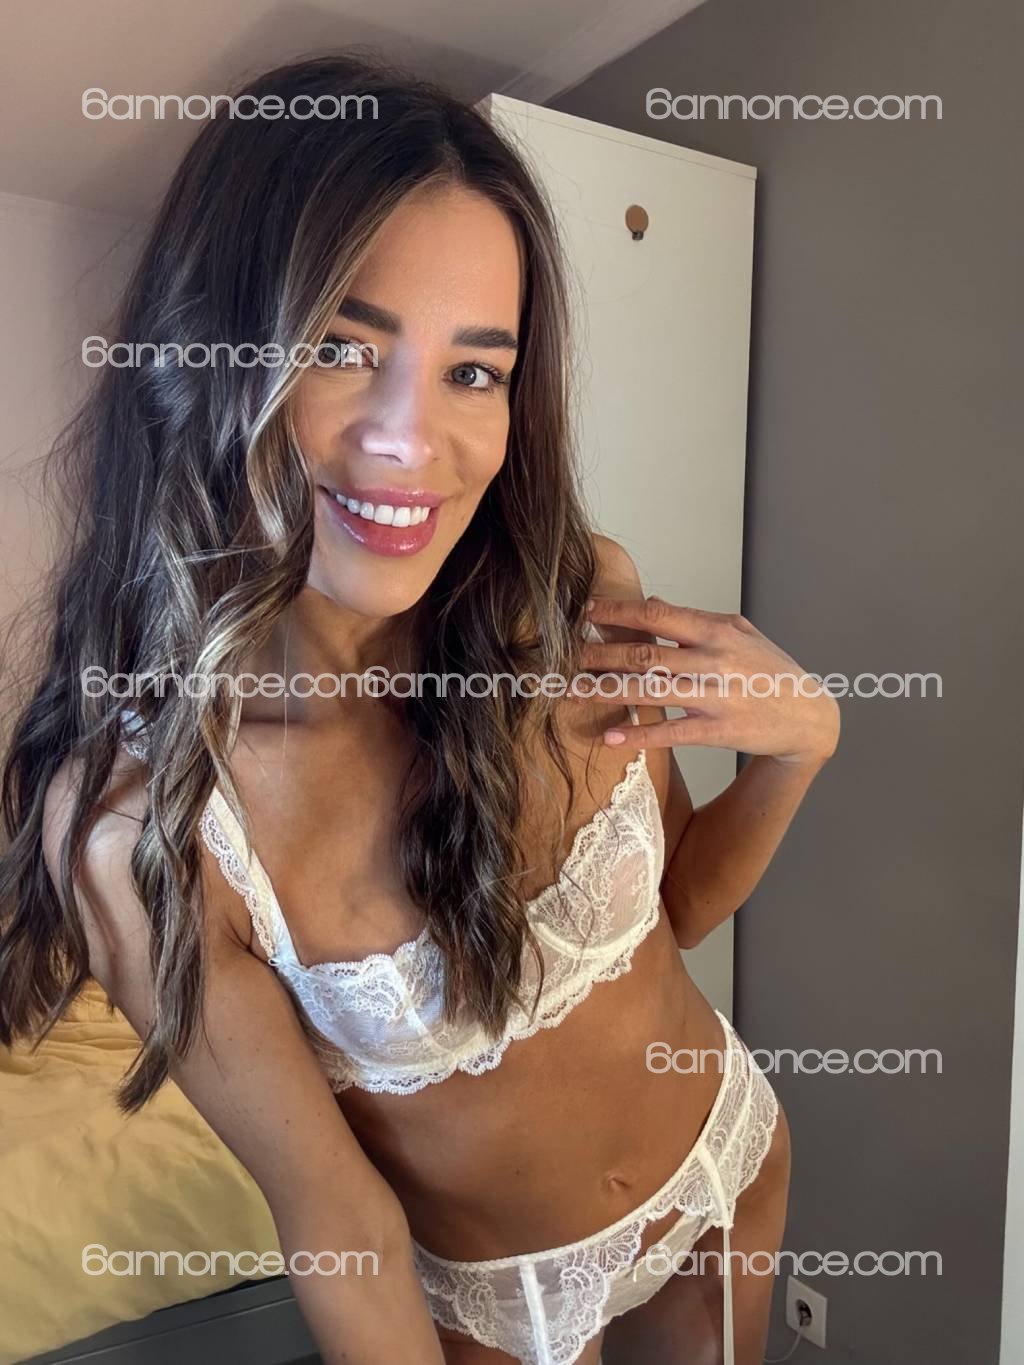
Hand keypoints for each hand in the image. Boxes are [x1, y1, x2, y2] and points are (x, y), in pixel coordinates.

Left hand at [579, 596, 839, 765]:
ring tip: (571, 690)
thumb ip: (696, 620)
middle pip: (645, 654)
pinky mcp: (719, 731)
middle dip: (599, 653)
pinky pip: (671, 732)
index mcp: (717, 630)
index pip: (657, 614)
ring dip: (606, 690)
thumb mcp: (740, 633)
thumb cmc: (770, 670)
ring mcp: (716, 696)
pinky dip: (639, 735)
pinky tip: (611, 737)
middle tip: (564, 654)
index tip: (586, 613)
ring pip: (651, 691)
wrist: (809, 717)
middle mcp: (714, 660)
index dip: (617, 612)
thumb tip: (652, 604)